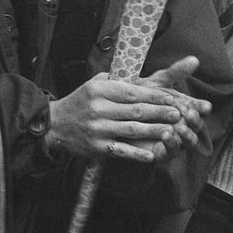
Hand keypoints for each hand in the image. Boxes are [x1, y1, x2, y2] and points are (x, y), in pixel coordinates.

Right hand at [47, 57, 210, 164]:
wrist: (54, 125)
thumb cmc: (81, 101)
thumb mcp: (95, 83)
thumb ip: (118, 80)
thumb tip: (144, 77)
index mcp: (100, 89)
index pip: (132, 92)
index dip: (154, 96)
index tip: (171, 98)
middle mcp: (98, 108)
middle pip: (135, 111)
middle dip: (160, 112)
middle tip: (178, 114)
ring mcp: (97, 129)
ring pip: (131, 130)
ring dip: (154, 131)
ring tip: (172, 131)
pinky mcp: (96, 147)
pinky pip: (121, 150)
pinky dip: (137, 154)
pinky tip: (152, 155)